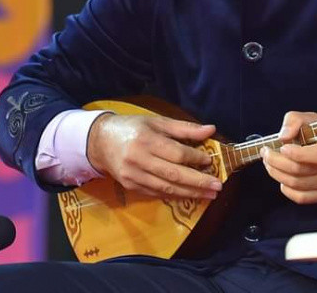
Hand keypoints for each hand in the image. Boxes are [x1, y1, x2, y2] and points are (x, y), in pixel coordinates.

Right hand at [86, 113, 221, 199]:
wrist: (100, 141)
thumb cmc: (133, 127)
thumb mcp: (157, 121)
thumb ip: (184, 128)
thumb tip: (211, 130)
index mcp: (146, 140)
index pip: (176, 153)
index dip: (195, 158)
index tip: (210, 161)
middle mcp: (139, 159)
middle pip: (173, 175)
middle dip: (198, 182)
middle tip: (217, 186)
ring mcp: (133, 176)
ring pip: (166, 188)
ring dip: (190, 193)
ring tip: (209, 195)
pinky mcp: (131, 187)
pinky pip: (156, 194)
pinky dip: (175, 196)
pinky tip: (189, 196)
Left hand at [261, 111, 316, 203]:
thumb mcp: (315, 120)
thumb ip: (295, 120)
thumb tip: (283, 136)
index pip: (316, 156)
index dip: (295, 153)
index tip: (282, 146)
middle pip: (299, 171)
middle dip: (275, 161)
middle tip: (266, 153)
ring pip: (295, 184)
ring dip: (276, 173)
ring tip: (269, 162)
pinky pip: (299, 197)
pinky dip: (285, 187)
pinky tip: (282, 177)